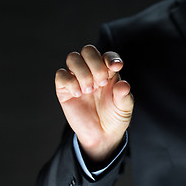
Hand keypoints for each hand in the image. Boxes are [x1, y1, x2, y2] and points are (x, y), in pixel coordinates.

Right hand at [55, 45, 133, 162]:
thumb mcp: (124, 107)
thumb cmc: (115, 117)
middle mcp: (92, 71)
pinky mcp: (64, 89)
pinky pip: (61, 75)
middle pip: (88, 50)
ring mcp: (78, 78)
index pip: (108, 55)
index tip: (115, 67)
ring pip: (73, 58)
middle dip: (95, 64)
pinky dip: (70, 82)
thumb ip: (124, 96)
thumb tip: (124, 85)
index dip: (111, 57)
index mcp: (109, 72)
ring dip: (82, 72)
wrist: (102, 135)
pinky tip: (78, 94)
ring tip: (89, 90)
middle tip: (101, 83)